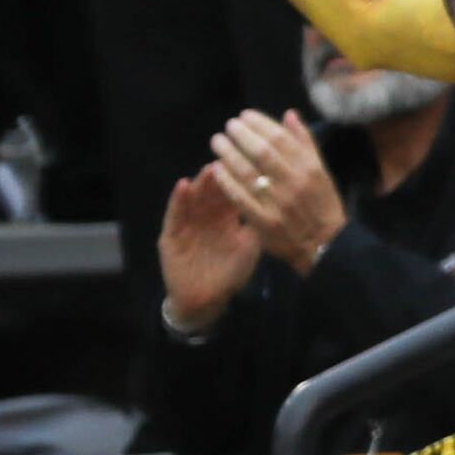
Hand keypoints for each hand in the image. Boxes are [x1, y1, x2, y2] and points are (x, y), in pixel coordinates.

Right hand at [157, 163, 264, 325]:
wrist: (206, 298)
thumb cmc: (230, 272)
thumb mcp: (250, 246)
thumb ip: (261, 224)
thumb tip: (282, 201)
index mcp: (228, 216)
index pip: (237, 191)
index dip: (246, 177)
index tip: (258, 163)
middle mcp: (207, 215)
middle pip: (216, 188)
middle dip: (225, 173)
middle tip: (234, 156)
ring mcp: (188, 222)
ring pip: (196, 196)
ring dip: (203, 182)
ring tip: (211, 167)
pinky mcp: (171, 234)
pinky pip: (175, 214)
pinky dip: (178, 199)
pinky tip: (183, 185)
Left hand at [213, 109, 347, 273]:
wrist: (325, 245)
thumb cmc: (322, 205)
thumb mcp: (321, 172)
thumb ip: (305, 143)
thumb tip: (289, 114)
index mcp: (310, 169)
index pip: (280, 138)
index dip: (259, 124)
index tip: (244, 116)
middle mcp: (294, 183)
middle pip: (261, 152)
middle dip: (241, 135)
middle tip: (228, 126)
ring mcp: (278, 203)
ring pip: (247, 172)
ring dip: (228, 153)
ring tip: (217, 142)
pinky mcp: (264, 221)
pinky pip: (240, 197)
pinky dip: (226, 180)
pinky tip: (216, 168)